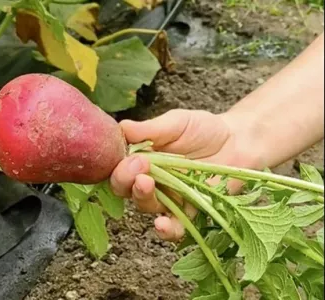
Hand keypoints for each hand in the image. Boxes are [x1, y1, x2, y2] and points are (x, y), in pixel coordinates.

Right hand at [110, 109, 263, 241]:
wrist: (238, 141)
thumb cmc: (204, 129)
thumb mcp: (176, 123)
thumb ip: (149, 130)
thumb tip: (120, 128)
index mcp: (141, 159)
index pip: (118, 166)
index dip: (118, 164)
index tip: (129, 156)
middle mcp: (149, 180)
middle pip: (126, 188)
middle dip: (126, 180)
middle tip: (138, 166)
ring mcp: (168, 198)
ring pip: (145, 205)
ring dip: (142, 197)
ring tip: (146, 183)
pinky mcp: (188, 212)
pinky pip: (174, 227)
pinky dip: (166, 229)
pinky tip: (161, 224)